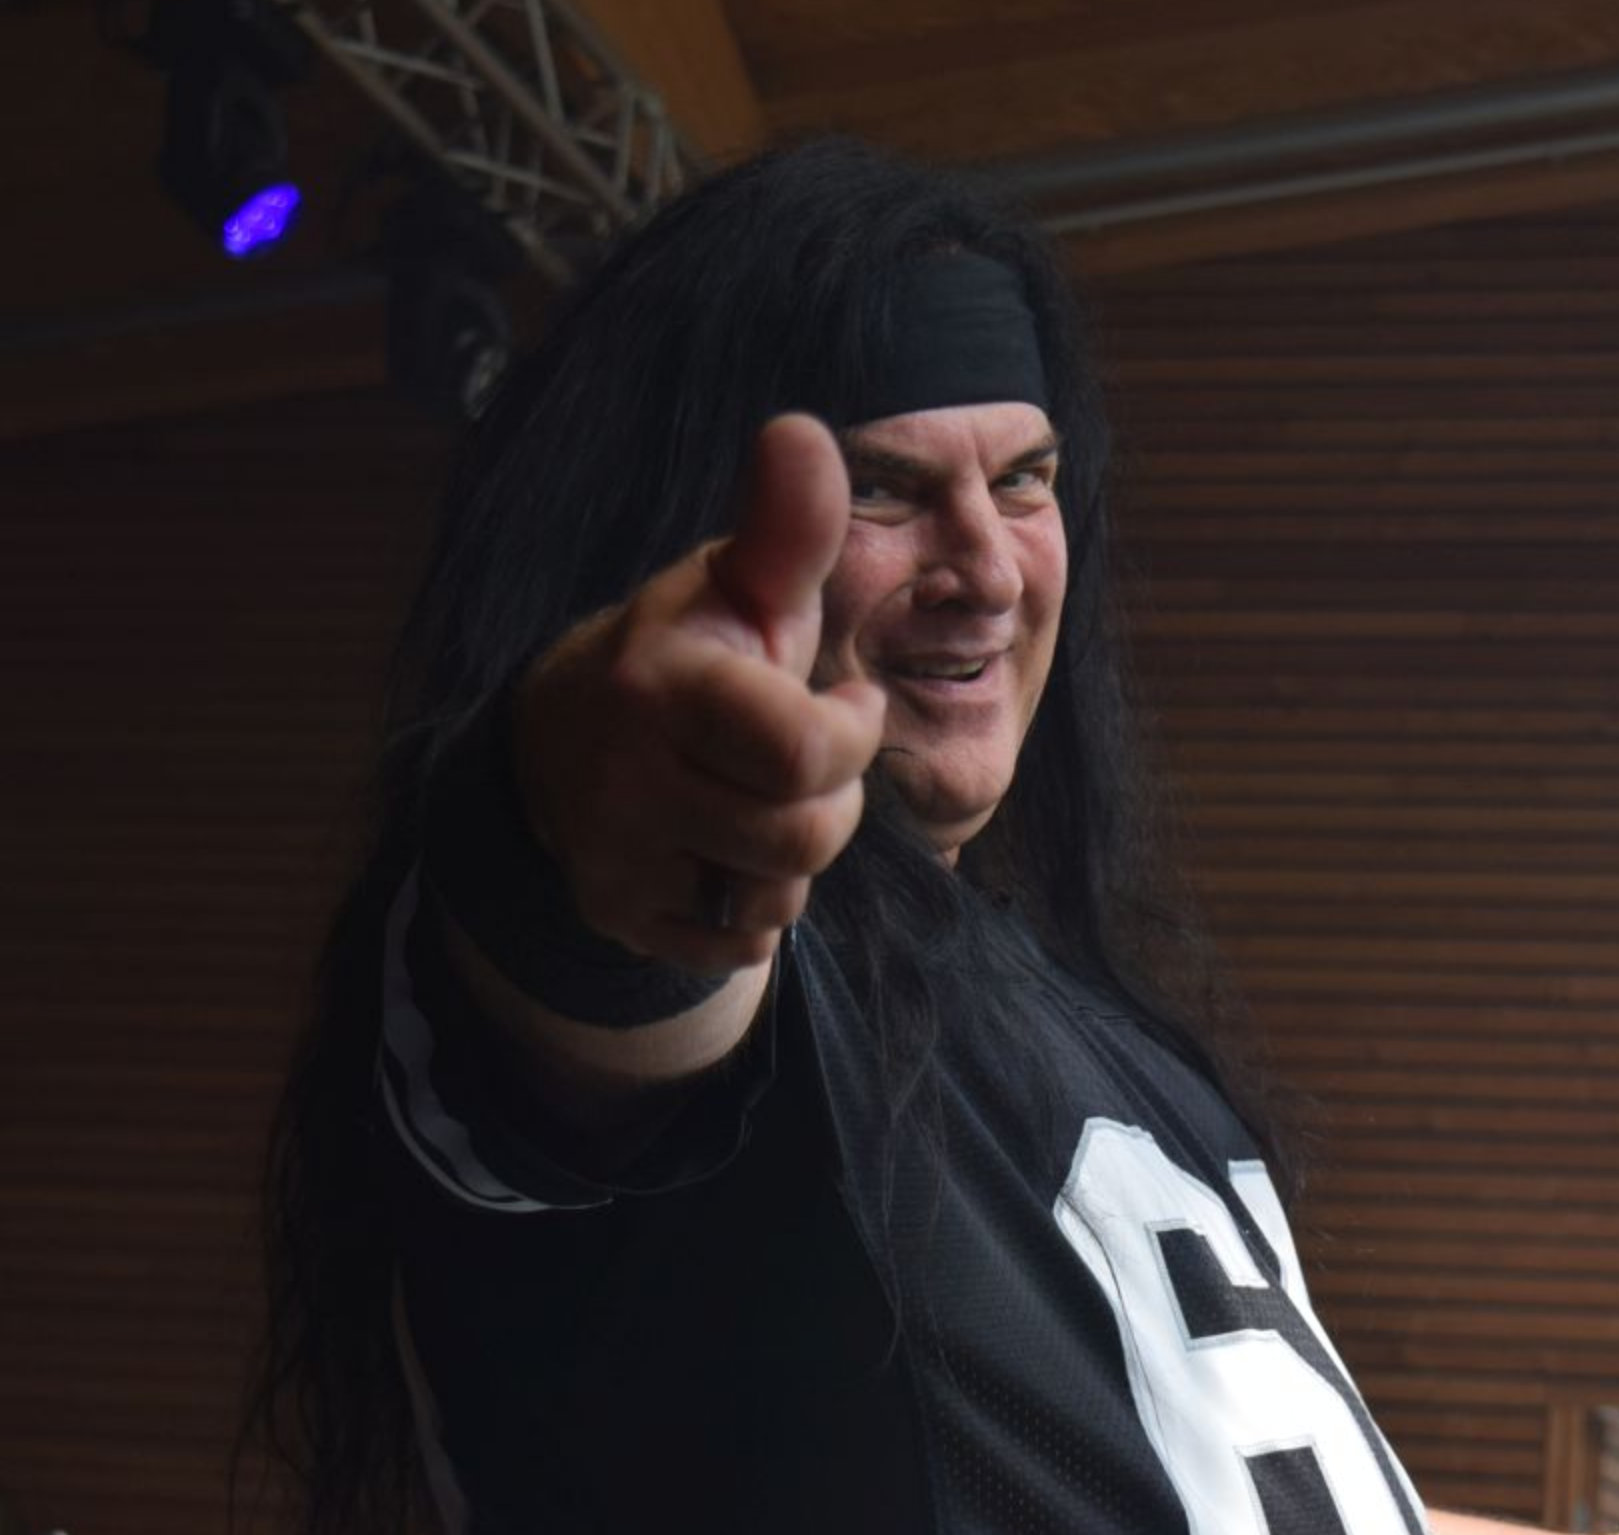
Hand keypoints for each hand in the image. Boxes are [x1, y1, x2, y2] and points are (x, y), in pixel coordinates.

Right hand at [513, 413, 884, 973]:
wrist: (564, 742)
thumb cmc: (693, 656)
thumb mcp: (740, 588)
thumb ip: (786, 528)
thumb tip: (802, 431)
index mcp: (664, 684)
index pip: (801, 754)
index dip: (850, 737)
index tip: (843, 706)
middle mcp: (627, 776)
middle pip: (803, 839)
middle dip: (830, 803)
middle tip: (806, 764)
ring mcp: (615, 855)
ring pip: (774, 900)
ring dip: (794, 860)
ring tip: (761, 805)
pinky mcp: (618, 916)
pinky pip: (735, 950)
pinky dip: (751, 911)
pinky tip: (723, 854)